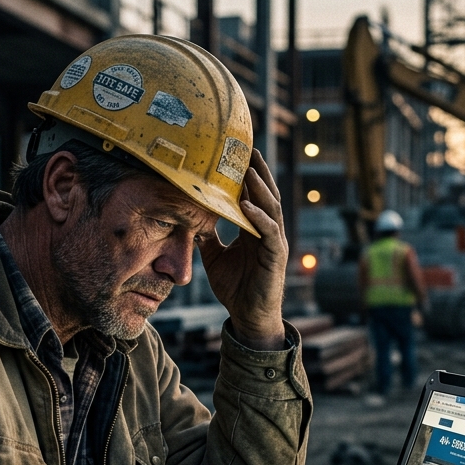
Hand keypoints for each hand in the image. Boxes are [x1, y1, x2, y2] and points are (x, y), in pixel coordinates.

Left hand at [198, 149, 286, 349]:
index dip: (247, 174)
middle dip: (258, 171)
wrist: (247, 316)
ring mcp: (274, 242)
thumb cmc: (235, 287)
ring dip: (260, 188)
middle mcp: (267, 231)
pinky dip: (258, 217)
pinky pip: (269, 232)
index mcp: (254, 228)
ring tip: (249, 169)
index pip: (253, 195)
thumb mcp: (214, 257)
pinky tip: (247, 205)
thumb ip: (207, 237)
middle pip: (265, 194)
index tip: (236, 153)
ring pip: (270, 207)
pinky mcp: (275, 256)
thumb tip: (189, 217)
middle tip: (247, 148)